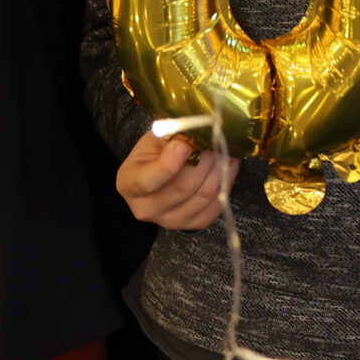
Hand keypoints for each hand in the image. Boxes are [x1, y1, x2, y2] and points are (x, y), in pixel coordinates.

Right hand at [116, 129, 237, 229]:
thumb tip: (196, 134)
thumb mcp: (155, 137)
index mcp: (129, 184)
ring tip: (225, 147)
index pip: (149, 180)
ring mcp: (169, 221)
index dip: (169, 163)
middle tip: (216, 138)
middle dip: (204, 160)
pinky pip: (215, 207)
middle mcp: (146, 209)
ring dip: (219, 168)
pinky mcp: (193, 225)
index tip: (185, 144)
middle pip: (182, 187)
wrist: (158, 170)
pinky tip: (230, 163)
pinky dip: (226, 182)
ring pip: (203, 195)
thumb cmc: (155, 150)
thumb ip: (171, 135)